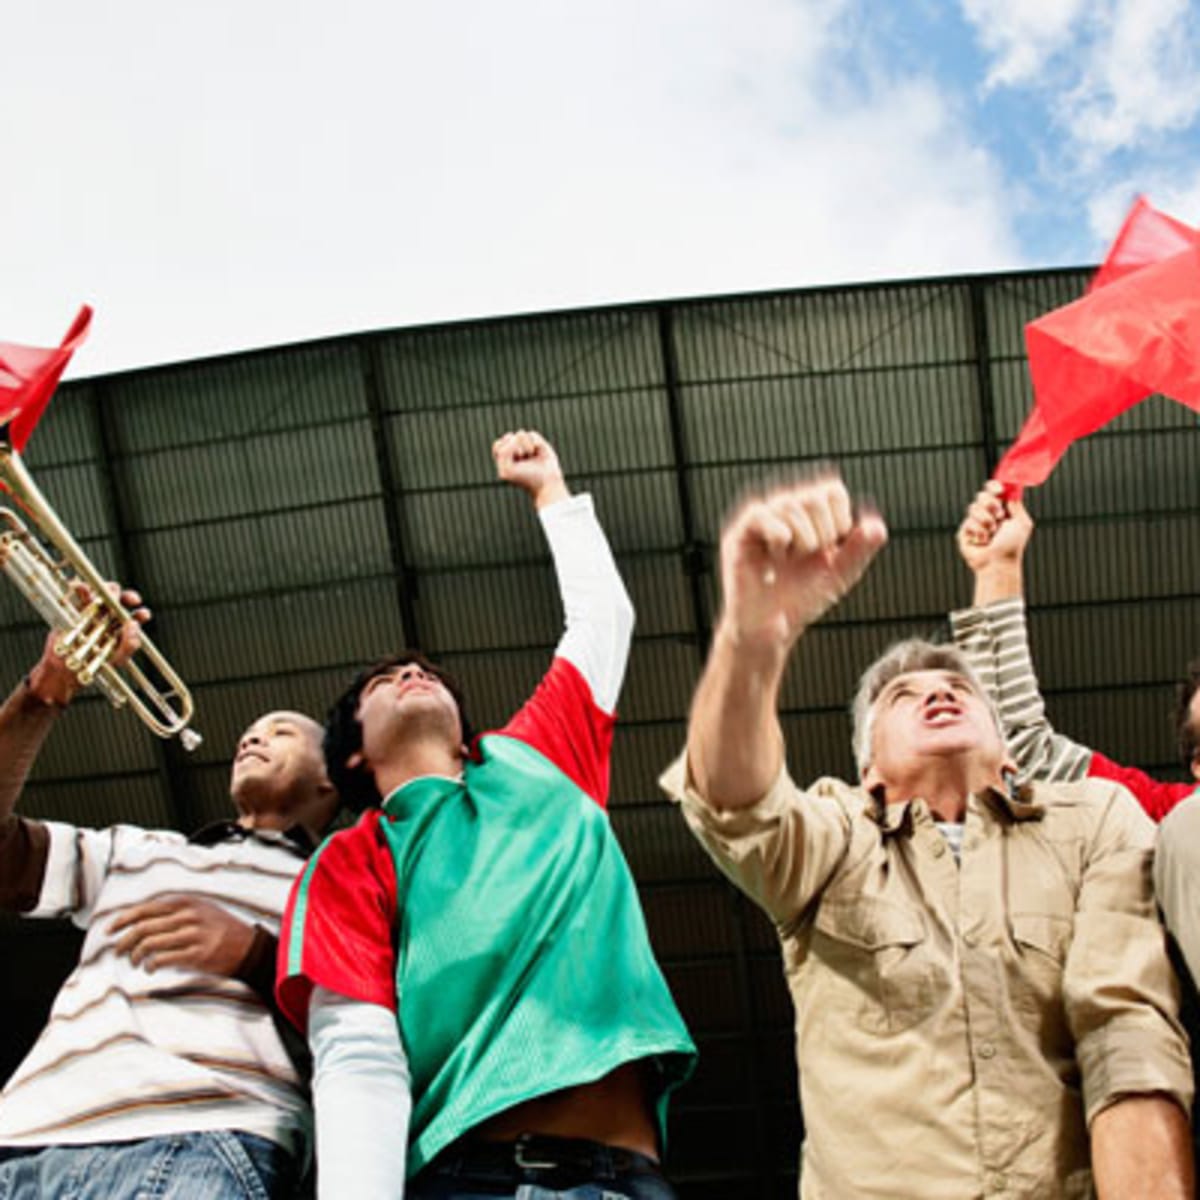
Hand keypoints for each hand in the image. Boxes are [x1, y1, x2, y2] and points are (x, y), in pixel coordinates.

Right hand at [26, 584, 149, 706]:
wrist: (65, 667)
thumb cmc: (94, 665)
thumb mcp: (116, 659)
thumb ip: (129, 645)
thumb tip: (134, 624)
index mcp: (123, 626)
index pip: (136, 616)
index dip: (142, 614)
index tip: (144, 616)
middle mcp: (111, 615)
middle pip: (121, 599)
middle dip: (127, 596)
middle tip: (127, 600)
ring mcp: (94, 609)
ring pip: (101, 591)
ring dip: (104, 589)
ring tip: (101, 596)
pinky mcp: (76, 607)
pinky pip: (78, 591)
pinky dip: (79, 586)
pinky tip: (80, 588)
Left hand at [109, 895, 254, 976]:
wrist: (248, 947)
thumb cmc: (219, 929)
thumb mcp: (200, 909)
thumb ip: (174, 912)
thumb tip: (139, 922)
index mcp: (186, 902)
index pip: (145, 909)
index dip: (123, 919)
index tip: (109, 930)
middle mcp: (188, 915)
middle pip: (143, 928)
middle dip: (124, 942)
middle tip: (118, 952)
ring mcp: (193, 934)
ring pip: (149, 944)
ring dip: (135, 956)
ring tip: (135, 962)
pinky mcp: (196, 954)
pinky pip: (162, 959)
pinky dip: (149, 965)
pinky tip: (150, 968)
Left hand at [492, 429, 568, 508]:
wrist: (546, 482)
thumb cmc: (525, 478)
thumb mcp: (507, 469)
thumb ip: (504, 451)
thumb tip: (518, 435)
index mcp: (504, 457)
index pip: (498, 445)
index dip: (505, 452)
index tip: (513, 463)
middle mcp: (514, 449)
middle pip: (508, 437)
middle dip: (514, 448)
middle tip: (521, 460)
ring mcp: (526, 445)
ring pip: (520, 434)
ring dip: (526, 447)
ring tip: (530, 457)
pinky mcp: (538, 442)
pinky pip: (532, 434)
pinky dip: (535, 444)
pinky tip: (538, 453)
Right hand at [717, 472, 886, 653]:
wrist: (770, 630)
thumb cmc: (800, 600)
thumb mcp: (839, 574)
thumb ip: (860, 550)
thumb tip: (878, 526)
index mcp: (808, 515)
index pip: (832, 490)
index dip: (840, 520)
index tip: (831, 548)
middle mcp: (784, 510)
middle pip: (815, 496)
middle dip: (823, 533)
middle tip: (808, 557)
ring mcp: (761, 519)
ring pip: (792, 506)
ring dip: (801, 542)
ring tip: (788, 562)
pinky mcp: (740, 532)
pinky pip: (764, 516)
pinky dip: (779, 540)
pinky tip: (772, 560)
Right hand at [956, 481, 1032, 573]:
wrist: (998, 563)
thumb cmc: (1012, 546)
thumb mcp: (1022, 523)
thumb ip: (1016, 505)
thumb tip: (1011, 490)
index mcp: (1001, 510)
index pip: (994, 491)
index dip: (994, 487)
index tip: (998, 489)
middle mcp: (988, 515)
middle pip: (982, 495)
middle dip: (990, 503)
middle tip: (998, 514)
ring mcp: (975, 523)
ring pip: (973, 508)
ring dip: (986, 520)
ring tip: (991, 533)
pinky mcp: (965, 532)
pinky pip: (968, 522)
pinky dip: (978, 531)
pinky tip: (982, 541)